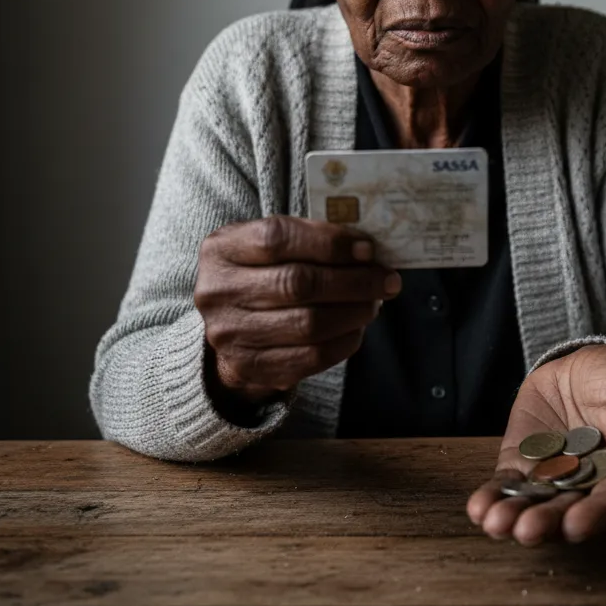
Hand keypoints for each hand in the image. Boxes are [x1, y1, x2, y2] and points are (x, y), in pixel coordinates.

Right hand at [194, 216, 400, 408]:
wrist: (229, 324)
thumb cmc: (262, 272)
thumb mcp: (268, 244)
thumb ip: (309, 238)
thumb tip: (365, 249)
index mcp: (221, 249)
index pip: (278, 238)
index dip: (329, 243)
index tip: (368, 249)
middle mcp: (218, 292)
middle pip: (298, 284)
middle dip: (353, 281)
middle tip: (387, 279)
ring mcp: (230, 334)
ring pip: (308, 324)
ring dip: (354, 312)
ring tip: (375, 302)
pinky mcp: (250, 368)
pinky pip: (311, 357)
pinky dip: (345, 341)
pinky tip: (357, 327)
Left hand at [467, 344, 605, 544]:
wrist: (584, 362)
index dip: (594, 515)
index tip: (575, 527)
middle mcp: (587, 484)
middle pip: (567, 509)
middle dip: (546, 522)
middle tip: (526, 531)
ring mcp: (552, 475)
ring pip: (534, 502)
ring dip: (514, 516)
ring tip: (496, 523)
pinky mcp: (522, 462)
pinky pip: (507, 483)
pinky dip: (493, 497)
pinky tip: (479, 508)